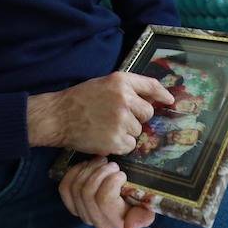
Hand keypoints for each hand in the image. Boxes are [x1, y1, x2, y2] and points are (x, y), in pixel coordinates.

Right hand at [55, 71, 174, 156]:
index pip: (150, 86)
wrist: (59, 117)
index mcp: (121, 82)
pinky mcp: (116, 140)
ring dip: (127, 132)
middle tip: (118, 118)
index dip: (162, 94)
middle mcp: (124, 99)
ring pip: (138, 131)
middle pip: (148, 113)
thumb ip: (128, 88)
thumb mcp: (105, 84)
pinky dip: (120, 145)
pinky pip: (130, 145)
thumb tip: (155, 98)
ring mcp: (121, 120)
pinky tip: (105, 138)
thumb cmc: (80, 99)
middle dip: (137, 117)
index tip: (169, 100)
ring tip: (106, 128)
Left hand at [58, 156, 156, 227]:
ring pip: (77, 187)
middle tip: (112, 164)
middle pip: (88, 192)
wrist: (125, 189)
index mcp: (118, 222)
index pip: (104, 200)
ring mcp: (83, 213)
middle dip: (100, 172)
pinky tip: (88, 166)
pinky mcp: (71, 203)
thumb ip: (144, 216)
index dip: (111, 182)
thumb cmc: (139, 195)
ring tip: (102, 162)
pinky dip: (75, 172)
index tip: (121, 173)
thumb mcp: (148, 205)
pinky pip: (65, 187)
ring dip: (90, 169)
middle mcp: (98, 221)